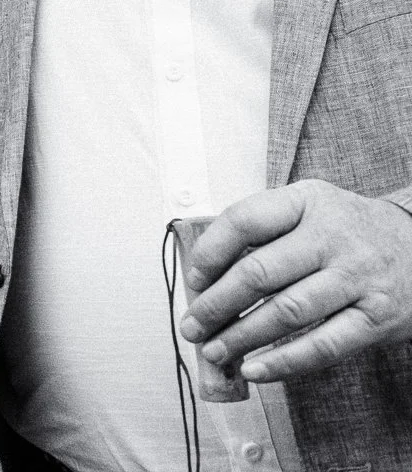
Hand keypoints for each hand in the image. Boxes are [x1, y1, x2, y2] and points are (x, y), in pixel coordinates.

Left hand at [179, 179, 411, 380]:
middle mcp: (333, 236)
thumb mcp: (310, 210)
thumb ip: (264, 232)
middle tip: (192, 325)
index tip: (193, 279)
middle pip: (258, 273)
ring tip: (214, 349)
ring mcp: (358, 277)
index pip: (244, 221)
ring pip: (286, 312)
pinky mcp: (378, 318)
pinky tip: (255, 369)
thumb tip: (205, 277)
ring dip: (241, 337)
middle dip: (215, 305)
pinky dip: (283, 362)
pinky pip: (323, 346)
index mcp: (307, 201)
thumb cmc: (350, 232)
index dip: (209, 253)